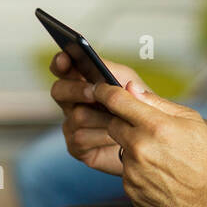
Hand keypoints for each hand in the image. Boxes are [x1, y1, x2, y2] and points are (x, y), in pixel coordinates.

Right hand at [49, 52, 149, 174]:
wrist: (148, 142)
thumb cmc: (139, 108)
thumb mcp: (131, 84)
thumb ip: (117, 74)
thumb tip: (108, 74)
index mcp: (83, 81)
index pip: (63, 67)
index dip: (60, 62)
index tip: (64, 59)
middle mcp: (72, 102)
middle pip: (58, 90)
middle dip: (76, 89)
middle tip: (92, 92)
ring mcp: (72, 125)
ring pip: (76, 115)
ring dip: (102, 118)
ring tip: (121, 120)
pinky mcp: (76, 147)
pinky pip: (81, 138)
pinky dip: (103, 136)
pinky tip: (117, 139)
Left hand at [89, 81, 206, 206]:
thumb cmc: (206, 154)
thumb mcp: (191, 120)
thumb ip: (157, 102)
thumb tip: (130, 88)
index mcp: (155, 126)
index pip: (117, 101)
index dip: (104, 91)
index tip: (99, 88)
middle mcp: (139, 149)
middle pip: (113, 125)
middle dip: (124, 123)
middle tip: (146, 129)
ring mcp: (133, 173)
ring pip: (122, 151)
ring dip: (134, 150)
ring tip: (162, 159)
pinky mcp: (131, 191)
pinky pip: (127, 174)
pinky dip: (138, 171)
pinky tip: (160, 175)